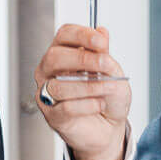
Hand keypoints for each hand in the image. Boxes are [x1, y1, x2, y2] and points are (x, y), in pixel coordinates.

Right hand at [33, 25, 131, 159]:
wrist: (109, 127)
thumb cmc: (107, 97)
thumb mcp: (112, 71)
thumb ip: (104, 53)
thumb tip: (101, 33)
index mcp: (63, 53)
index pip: (64, 35)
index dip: (81, 35)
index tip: (101, 41)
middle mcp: (50, 71)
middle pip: (55, 57)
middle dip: (83, 59)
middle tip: (106, 65)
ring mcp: (48, 93)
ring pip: (59, 86)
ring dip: (89, 86)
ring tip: (108, 88)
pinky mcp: (53, 115)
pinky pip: (65, 108)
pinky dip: (87, 105)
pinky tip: (99, 104)